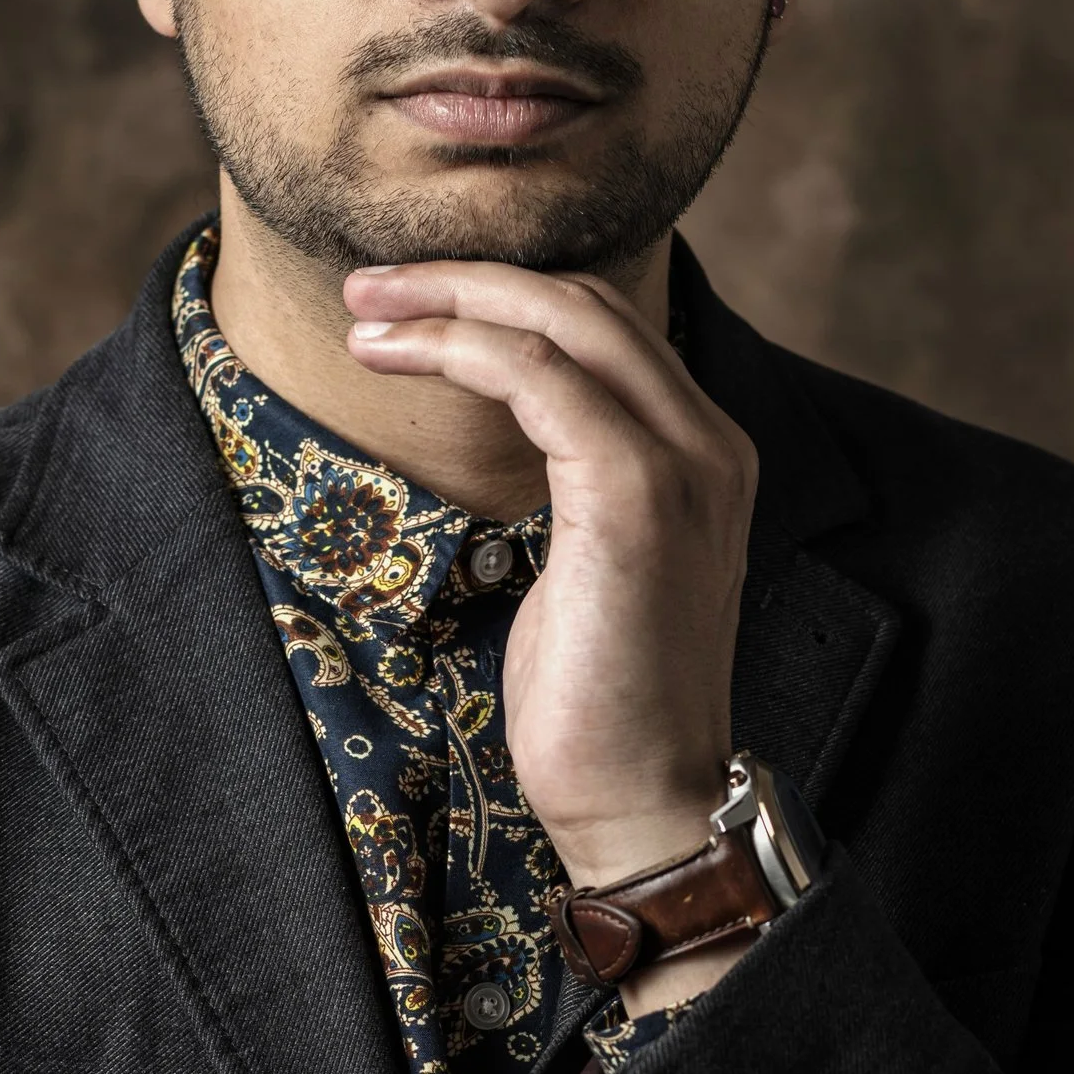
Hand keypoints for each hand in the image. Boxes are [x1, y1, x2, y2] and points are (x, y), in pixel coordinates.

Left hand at [342, 262, 755, 887]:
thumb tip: (511, 435)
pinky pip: (536, 378)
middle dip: (467, 275)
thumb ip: (576, 485)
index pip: (606, 327)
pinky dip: (455, 347)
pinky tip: (390, 356)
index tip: (409, 300)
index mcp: (703, 454)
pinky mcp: (633, 495)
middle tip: (369, 283)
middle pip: (587, 301)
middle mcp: (710, 443)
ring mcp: (682, 465)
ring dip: (449, 298)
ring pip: (561, 321)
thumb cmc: (597, 703)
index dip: (503, 295)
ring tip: (364, 309)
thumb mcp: (586, 566)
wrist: (641, 798)